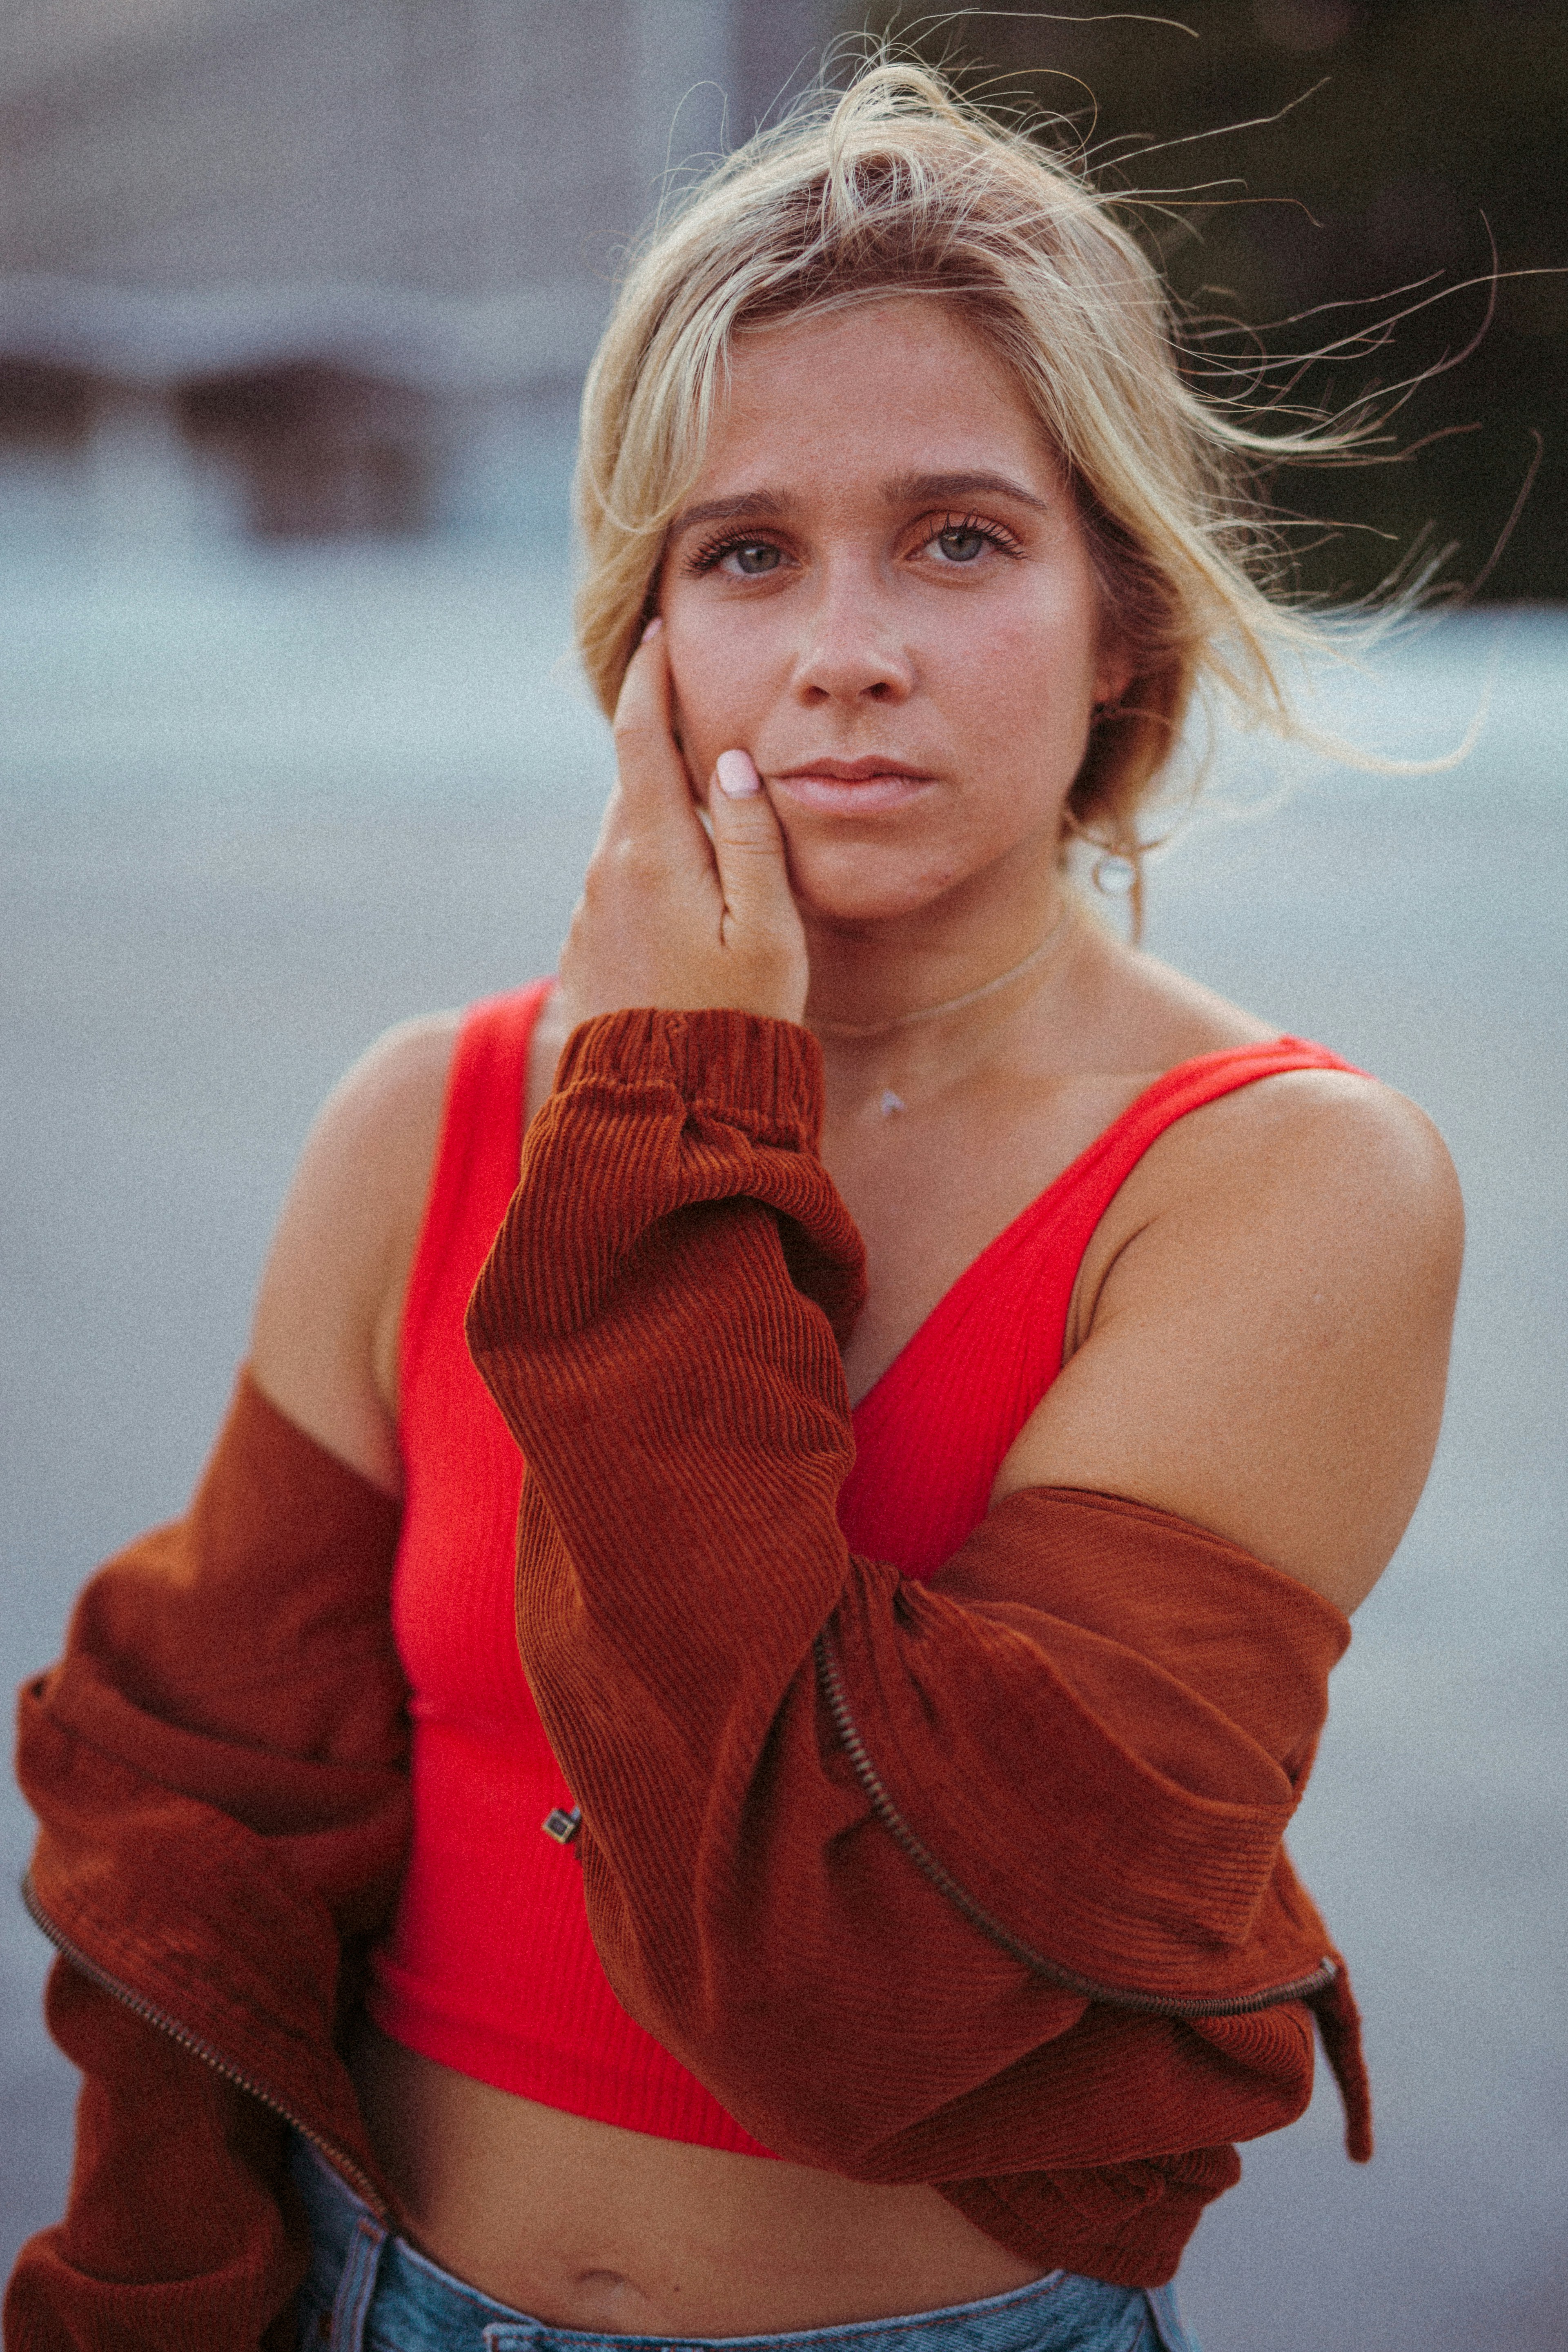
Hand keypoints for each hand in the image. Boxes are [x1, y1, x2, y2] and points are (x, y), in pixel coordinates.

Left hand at [555, 621, 808, 1028]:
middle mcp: (608, 871)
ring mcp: (590, 911)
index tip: (656, 629)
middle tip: (701, 730)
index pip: (639, 735)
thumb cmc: (734, 1021)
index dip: (649, 675)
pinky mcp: (586, 948)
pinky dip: (653, 879)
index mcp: (653, 851)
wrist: (662, 1110)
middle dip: (665, 754)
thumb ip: (755, 841)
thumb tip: (733, 763)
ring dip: (666, 828)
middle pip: (636, 785)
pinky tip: (688, 919)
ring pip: (630, 838)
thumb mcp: (769, 931)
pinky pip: (621, 888)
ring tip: (711, 844)